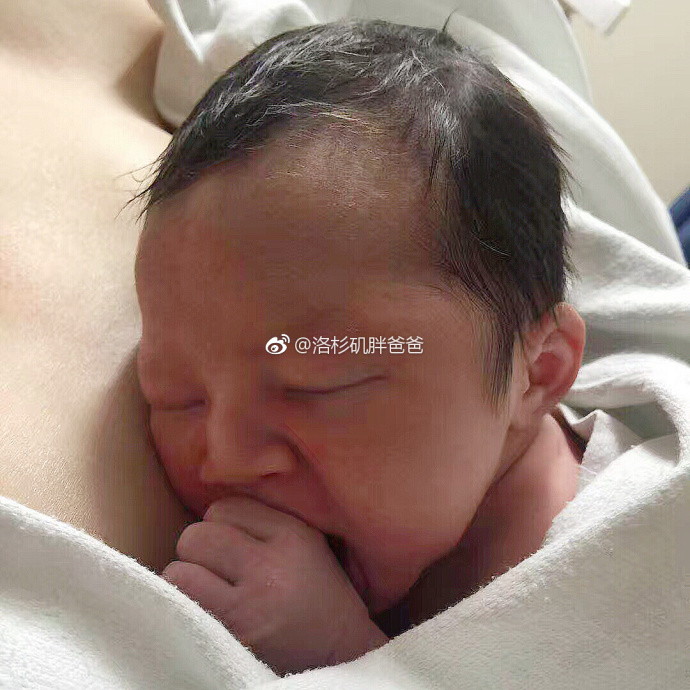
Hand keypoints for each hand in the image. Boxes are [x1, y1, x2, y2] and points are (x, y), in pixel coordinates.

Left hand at [161, 496, 388, 674]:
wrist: (340, 653)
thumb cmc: (317, 594)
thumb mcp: (308, 541)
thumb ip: (266, 519)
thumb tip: (211, 508)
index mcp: (292, 535)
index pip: (225, 508)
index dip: (221, 525)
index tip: (234, 544)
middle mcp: (270, 567)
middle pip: (197, 536)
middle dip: (198, 549)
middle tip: (214, 566)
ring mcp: (249, 605)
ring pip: (180, 572)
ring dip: (186, 580)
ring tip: (206, 589)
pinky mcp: (232, 638)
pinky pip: (181, 608)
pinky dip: (183, 608)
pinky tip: (203, 611)